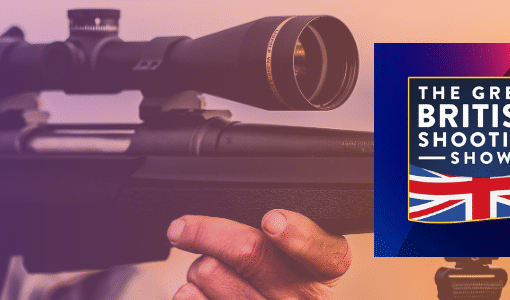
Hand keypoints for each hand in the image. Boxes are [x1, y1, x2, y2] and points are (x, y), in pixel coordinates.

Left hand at [167, 209, 350, 299]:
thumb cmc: (276, 276)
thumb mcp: (292, 250)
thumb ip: (276, 227)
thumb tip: (223, 213)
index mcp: (324, 271)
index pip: (325, 254)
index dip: (298, 236)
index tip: (272, 220)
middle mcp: (302, 298)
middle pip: (249, 252)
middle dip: (207, 232)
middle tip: (183, 227)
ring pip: (210, 272)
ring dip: (198, 266)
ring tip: (210, 270)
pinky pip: (192, 298)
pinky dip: (187, 291)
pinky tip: (198, 291)